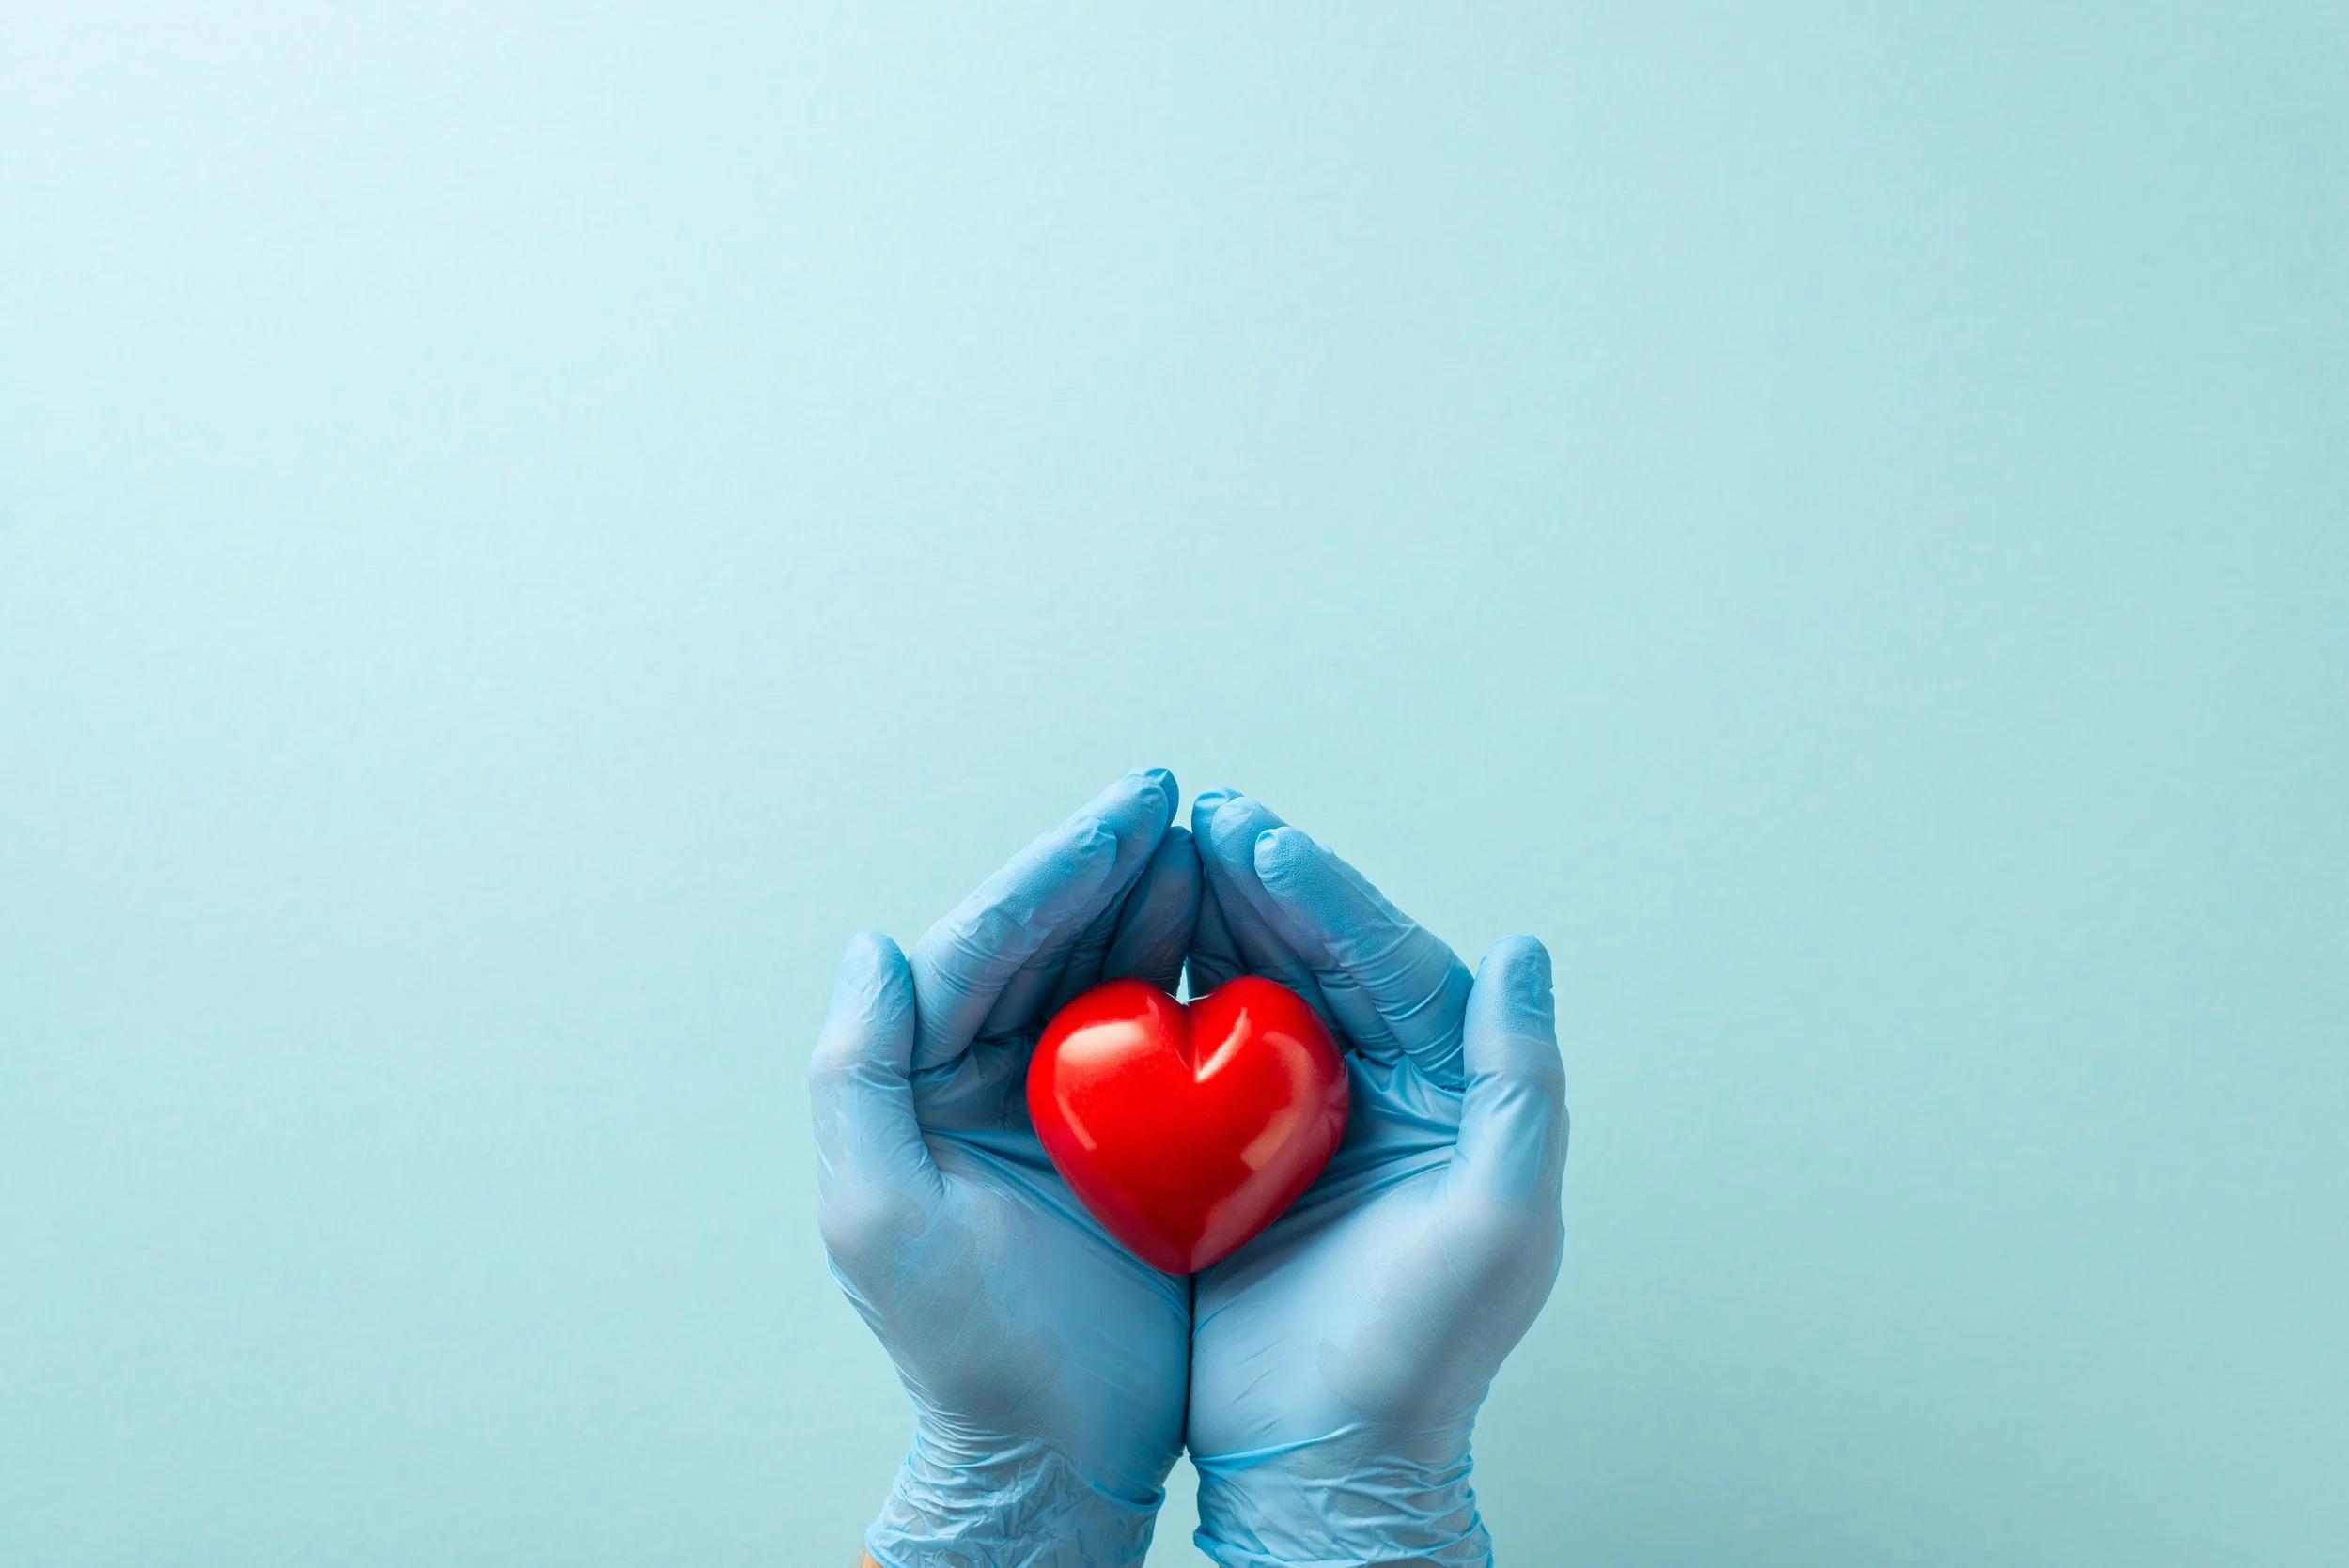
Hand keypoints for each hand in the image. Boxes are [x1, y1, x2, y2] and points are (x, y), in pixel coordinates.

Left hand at [810, 770, 1199, 1567]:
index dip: (1062, 866)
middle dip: (1119, 863)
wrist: (1055, 1449)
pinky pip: (1172, 1035)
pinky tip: (1252, 938)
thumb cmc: (962, 1348)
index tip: (1132, 807)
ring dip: (1164, 903)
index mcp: (930, 1074)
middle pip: (1059, 937)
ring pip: (1116, 970)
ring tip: (1220, 843)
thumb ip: (856, 1076)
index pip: (993, 941)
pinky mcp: (1138, 1141)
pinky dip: (1205, 978)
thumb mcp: (879, 1218)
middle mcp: (996, 1069)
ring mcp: (1070, 1102)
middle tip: (1184, 799)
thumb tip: (876, 948)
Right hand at [1183, 792, 1567, 1567]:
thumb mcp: (1497, 1223)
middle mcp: (1381, 1086)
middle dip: (1263, 882)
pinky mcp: (1233, 1152)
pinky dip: (1170, 992)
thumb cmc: (1423, 1353)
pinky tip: (1127, 948)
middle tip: (1202, 813)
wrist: (1324, 1460)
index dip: (1328, 894)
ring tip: (1165, 849)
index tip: (1261, 839)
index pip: (1391, 963)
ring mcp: (1302, 1117)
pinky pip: (1202, 1051)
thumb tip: (1520, 947)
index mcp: (1448, 1090)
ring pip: (1260, 985)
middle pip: (1322, 956)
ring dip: (1216, 917)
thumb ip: (1517, 1083)